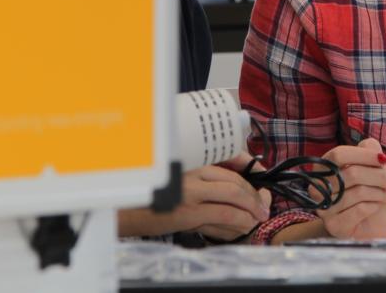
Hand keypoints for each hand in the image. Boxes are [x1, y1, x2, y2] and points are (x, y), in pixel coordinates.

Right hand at [118, 155, 270, 240]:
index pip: (228, 164)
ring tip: (258, 217)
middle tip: (263, 206)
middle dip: (254, 195)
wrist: (122, 209)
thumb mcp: (175, 183)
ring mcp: (191, 191)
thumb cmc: (148, 197)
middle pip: (234, 181)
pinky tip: (244, 224)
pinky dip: (239, 220)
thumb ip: (198, 184)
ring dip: (250, 208)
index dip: (248, 175)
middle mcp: (192, 172)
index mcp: (190, 162)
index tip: (258, 186)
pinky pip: (223, 214)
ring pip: (233, 196)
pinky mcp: (188, 211)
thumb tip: (225, 195)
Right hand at [310, 138, 385, 238]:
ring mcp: (324, 208)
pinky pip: (359, 210)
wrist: (371, 226)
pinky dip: (375, 206)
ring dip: (379, 192)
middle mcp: (318, 187)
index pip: (339, 155)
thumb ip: (369, 150)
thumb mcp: (372, 168)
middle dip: (378, 176)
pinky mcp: (334, 226)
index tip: (383, 159)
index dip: (364, 155)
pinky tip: (377, 206)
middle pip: (351, 173)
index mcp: (323, 168)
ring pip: (358, 192)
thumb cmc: (370, 193)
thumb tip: (370, 146)